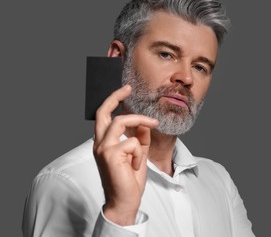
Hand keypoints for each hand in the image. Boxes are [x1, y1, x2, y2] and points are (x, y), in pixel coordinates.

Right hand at [93, 85, 158, 225]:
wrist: (125, 201)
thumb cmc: (129, 179)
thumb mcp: (138, 154)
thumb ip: (140, 138)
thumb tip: (144, 123)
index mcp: (103, 142)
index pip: (104, 116)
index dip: (113, 101)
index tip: (125, 90)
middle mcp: (99, 143)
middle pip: (103, 112)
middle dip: (115, 96)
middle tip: (128, 88)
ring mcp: (102, 148)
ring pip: (121, 122)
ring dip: (139, 122)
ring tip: (152, 125)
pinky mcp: (109, 155)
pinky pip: (132, 142)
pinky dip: (139, 153)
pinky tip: (136, 165)